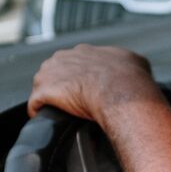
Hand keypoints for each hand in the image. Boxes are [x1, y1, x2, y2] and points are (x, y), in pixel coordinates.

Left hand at [28, 44, 157, 120]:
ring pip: (43, 87)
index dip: (78, 78)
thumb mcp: (135, 62)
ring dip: (49, 99)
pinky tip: (46, 120)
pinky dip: (39, 112)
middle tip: (73, 103)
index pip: (74, 63)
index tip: (84, 90)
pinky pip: (35, 104)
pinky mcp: (44, 91)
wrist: (120, 91)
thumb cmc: (129, 79)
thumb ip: (128, 63)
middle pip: (55, 73)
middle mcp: (64, 57)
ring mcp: (51, 73)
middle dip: (61, 87)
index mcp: (84, 51)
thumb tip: (135, 68)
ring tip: (58, 112)